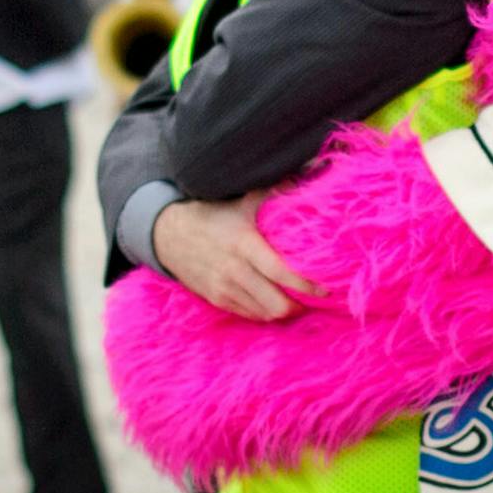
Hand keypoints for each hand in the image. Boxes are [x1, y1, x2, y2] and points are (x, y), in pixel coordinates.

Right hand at [152, 196, 319, 321]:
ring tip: (300, 302)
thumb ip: (273, 193)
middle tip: (315, 300)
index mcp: (244, 245)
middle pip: (275, 304)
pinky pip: (248, 315)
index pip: (281, 273)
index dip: (306, 286)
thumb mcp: (240, 201)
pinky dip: (265, 313)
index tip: (326, 289)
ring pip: (264, 314)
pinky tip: (276, 302)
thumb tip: (306, 177)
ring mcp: (223, 288)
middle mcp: (234, 271)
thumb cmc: (210, 215)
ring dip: (284, 311)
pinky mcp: (216, 299)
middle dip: (299, 306)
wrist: (166, 234)